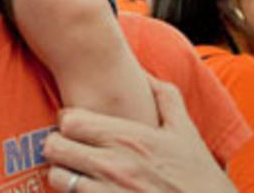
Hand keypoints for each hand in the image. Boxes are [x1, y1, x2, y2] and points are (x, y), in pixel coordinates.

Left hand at [42, 77, 233, 192]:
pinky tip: (88, 190)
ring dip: (63, 174)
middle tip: (68, 149)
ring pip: (57, 177)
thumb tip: (144, 73)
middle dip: (58, 146)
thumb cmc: (199, 177)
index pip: (69, 121)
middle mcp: (112, 165)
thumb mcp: (186, 133)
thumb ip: (165, 98)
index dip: (68, 122)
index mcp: (128, 139)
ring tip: (75, 173)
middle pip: (54, 147)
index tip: (76, 126)